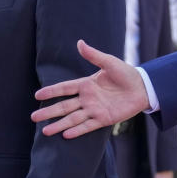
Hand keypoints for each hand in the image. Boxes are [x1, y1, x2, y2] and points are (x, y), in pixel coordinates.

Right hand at [32, 40, 149, 137]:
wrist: (143, 87)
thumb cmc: (126, 73)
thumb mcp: (109, 62)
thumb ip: (94, 55)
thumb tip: (79, 43)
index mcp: (86, 84)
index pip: (64, 88)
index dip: (51, 91)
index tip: (37, 95)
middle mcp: (87, 98)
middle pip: (64, 106)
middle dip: (49, 112)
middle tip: (33, 117)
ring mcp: (94, 109)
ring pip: (73, 118)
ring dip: (59, 124)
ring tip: (45, 131)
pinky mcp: (104, 119)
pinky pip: (88, 126)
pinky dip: (77, 130)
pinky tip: (65, 134)